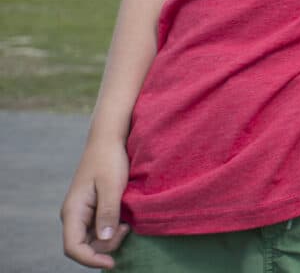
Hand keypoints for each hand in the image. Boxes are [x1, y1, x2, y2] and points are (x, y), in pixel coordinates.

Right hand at [60, 139, 130, 268]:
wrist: (108, 139)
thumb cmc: (109, 159)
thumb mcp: (112, 186)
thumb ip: (108, 212)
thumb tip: (105, 239)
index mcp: (73, 211)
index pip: (73, 247)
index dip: (90, 259)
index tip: (112, 262)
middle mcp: (74, 215)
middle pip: (84, 246)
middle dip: (106, 246)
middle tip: (126, 229)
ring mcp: (83, 212)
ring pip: (93, 239)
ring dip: (110, 238)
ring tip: (127, 223)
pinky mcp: (93, 208)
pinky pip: (99, 229)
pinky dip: (112, 230)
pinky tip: (125, 220)